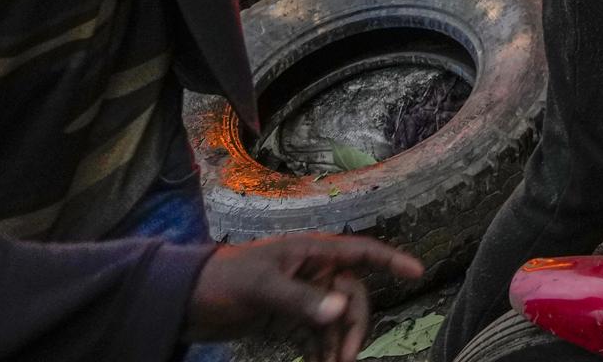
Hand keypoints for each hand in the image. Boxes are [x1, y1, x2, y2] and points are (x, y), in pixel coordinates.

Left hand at [185, 234, 421, 361]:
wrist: (185, 303)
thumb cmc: (223, 281)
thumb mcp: (262, 289)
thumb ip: (301, 301)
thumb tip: (340, 311)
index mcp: (310, 253)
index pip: (361, 251)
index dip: (390, 260)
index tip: (417, 272)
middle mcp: (312, 273)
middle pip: (352, 297)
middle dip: (353, 327)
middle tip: (345, 359)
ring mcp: (301, 298)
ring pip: (336, 321)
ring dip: (337, 346)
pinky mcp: (288, 321)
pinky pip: (317, 337)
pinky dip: (321, 353)